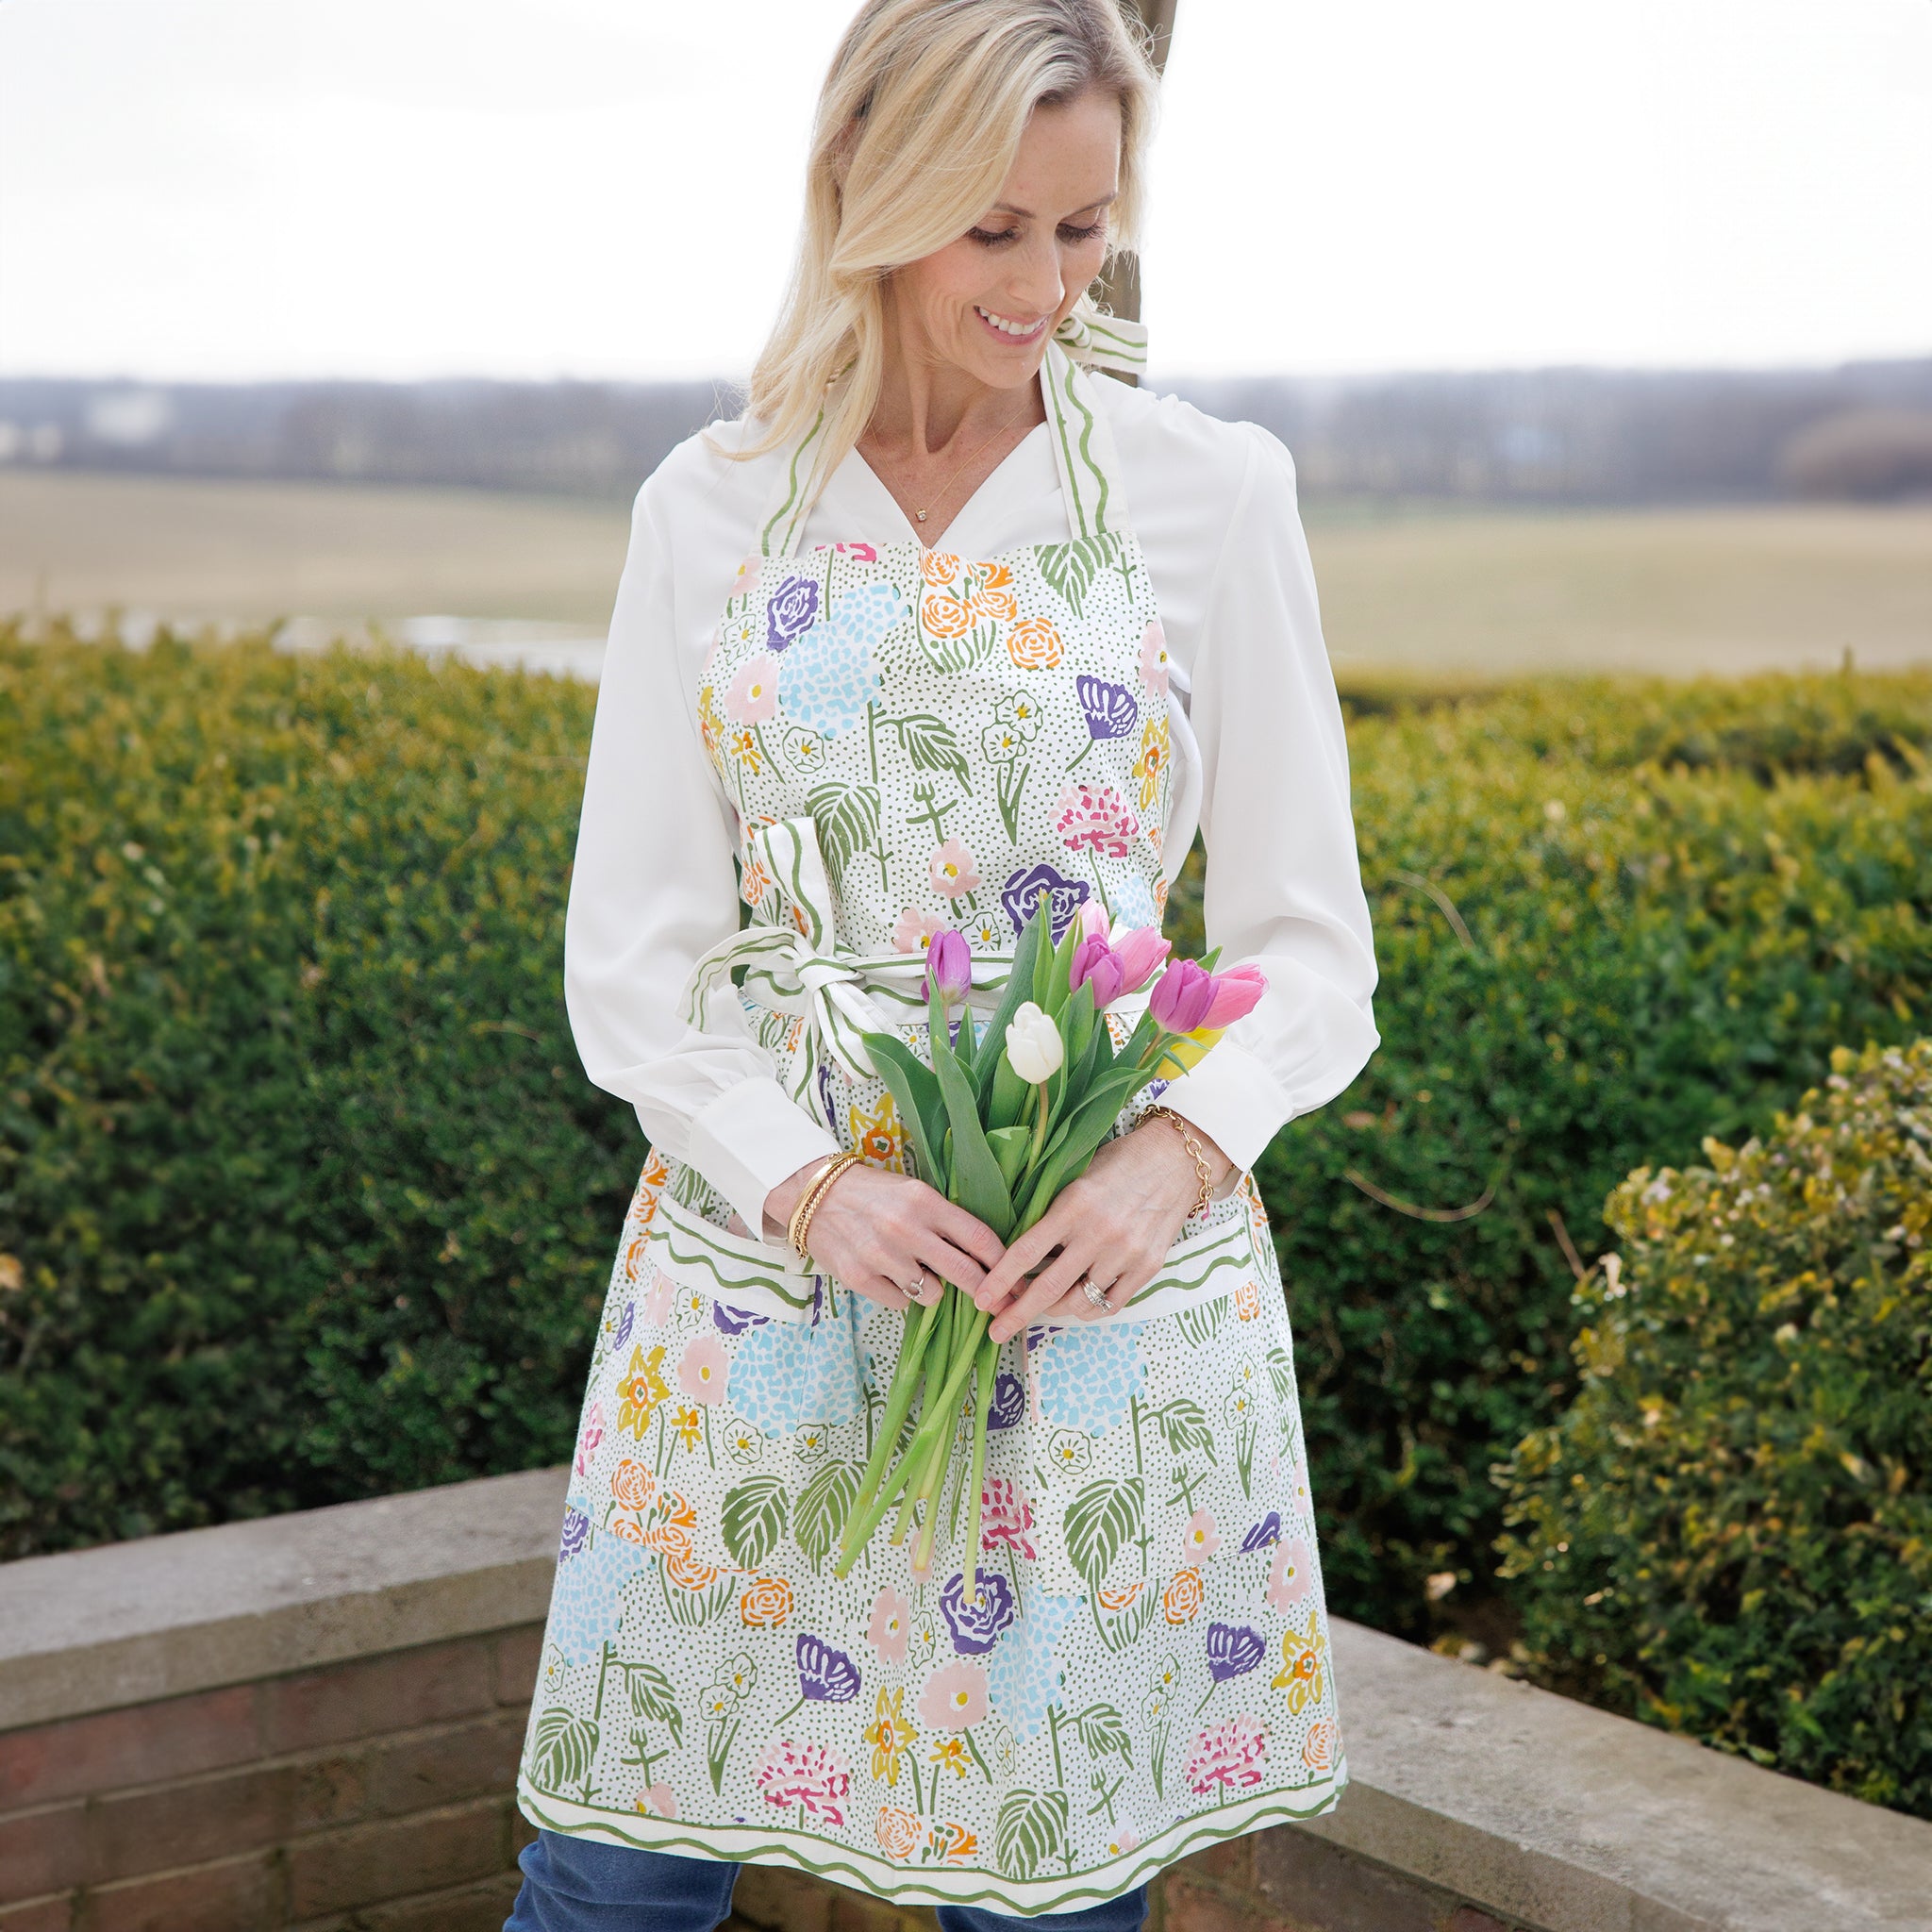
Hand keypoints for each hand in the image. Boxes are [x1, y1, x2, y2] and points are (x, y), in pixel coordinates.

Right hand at [763, 1160, 1005, 1312]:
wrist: (814, 1196)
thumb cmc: (874, 1194)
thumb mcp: (914, 1193)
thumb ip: (946, 1220)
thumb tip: (985, 1256)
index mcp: (925, 1202)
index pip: (979, 1238)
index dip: (1005, 1263)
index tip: (1018, 1279)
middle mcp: (906, 1229)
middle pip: (965, 1273)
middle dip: (987, 1293)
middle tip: (998, 1304)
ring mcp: (882, 1256)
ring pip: (931, 1294)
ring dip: (930, 1288)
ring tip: (912, 1268)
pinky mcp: (860, 1278)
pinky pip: (900, 1303)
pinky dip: (899, 1293)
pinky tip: (887, 1273)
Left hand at [972, 1118, 1231, 1342]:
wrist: (1177, 1159)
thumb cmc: (1120, 1162)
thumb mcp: (1078, 1177)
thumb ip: (1053, 1212)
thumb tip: (1018, 1251)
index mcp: (1075, 1205)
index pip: (1027, 1252)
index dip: (1000, 1279)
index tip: (981, 1299)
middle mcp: (1100, 1233)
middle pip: (1049, 1288)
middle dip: (1018, 1313)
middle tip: (997, 1330)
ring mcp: (1127, 1253)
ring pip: (1079, 1301)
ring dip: (1054, 1309)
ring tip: (1042, 1307)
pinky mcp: (1149, 1267)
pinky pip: (1110, 1304)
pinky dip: (1089, 1309)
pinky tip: (1077, 1303)